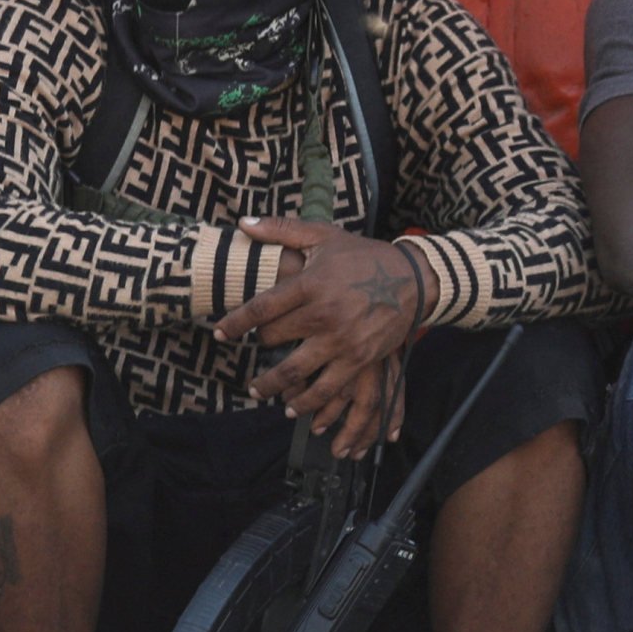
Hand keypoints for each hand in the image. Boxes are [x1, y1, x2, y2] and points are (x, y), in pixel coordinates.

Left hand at [217, 219, 423, 455]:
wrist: (413, 279)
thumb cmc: (363, 256)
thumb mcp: (324, 236)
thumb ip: (282, 228)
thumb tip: (243, 223)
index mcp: (311, 284)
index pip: (261, 308)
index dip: (235, 323)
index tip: (219, 333)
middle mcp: (323, 314)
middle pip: (274, 338)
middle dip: (259, 346)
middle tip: (253, 349)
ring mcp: (341, 340)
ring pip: (294, 371)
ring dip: (271, 385)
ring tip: (258, 391)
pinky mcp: (358, 360)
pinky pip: (326, 388)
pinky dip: (307, 402)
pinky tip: (293, 408)